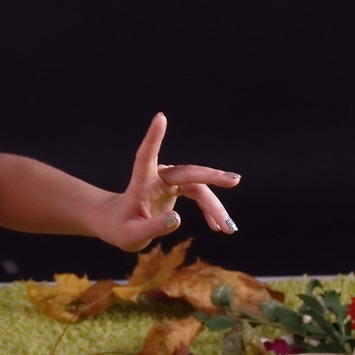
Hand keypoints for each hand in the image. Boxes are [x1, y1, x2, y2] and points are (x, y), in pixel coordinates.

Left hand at [105, 112, 239, 251]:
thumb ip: (153, 228)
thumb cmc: (122, 229)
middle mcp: (157, 176)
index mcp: (141, 183)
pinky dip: (210, 209)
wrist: (119, 224)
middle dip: (211, 177)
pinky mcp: (177, 186)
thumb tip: (177, 219)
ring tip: (228, 229)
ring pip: (198, 187)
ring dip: (214, 206)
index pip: (146, 155)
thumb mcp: (133, 236)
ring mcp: (169, 180)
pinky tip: (218, 226)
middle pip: (188, 174)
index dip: (154, 137)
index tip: (160, 117)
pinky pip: (199, 193)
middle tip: (234, 181)